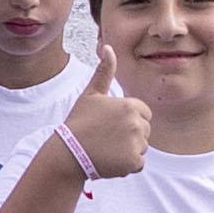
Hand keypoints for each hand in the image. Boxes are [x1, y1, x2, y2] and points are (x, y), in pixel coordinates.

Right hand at [54, 57, 151, 182]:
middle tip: (107, 137)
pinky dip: (126, 165)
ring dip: (128, 151)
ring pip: (141, 147)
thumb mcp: (91, 94)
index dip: (128, 119)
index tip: (110, 124)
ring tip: (107, 149)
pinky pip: (138, 164)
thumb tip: (107, 47)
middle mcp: (137, 124)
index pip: (143, 113)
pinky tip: (110, 160)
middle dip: (130, 135)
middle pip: (145, 131)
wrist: (68, 153)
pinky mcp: (134, 163)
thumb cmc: (79, 122)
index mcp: (131, 106)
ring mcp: (137, 144)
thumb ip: (104, 71)